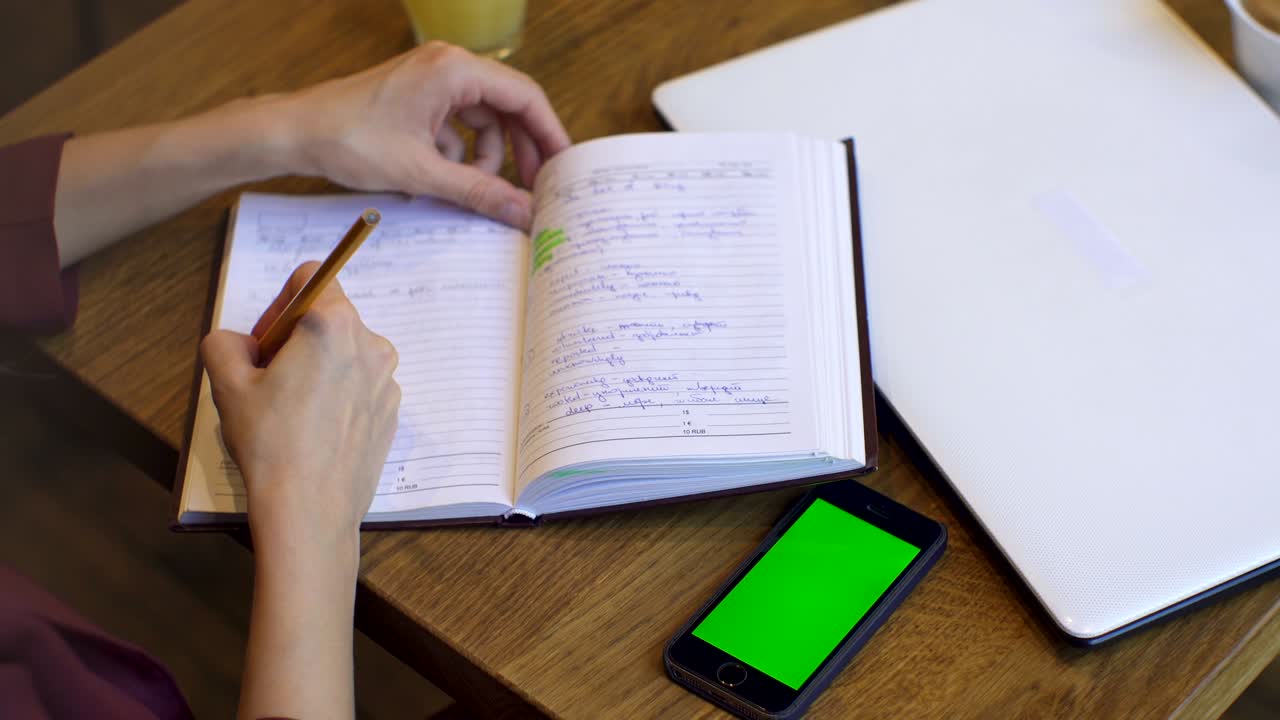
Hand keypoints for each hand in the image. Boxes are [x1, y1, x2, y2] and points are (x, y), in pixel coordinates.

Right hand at [200, 262, 400, 561]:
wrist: (311, 511)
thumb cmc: (270, 443)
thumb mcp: (227, 384)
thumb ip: (225, 342)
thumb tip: (242, 343)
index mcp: (334, 325)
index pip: (312, 277)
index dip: (280, 303)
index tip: (266, 343)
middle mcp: (371, 345)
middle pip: (330, 317)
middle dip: (296, 338)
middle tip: (269, 380)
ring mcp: (388, 381)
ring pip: (346, 354)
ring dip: (318, 368)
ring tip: (291, 411)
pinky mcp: (392, 412)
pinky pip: (360, 386)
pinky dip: (338, 396)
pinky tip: (315, 432)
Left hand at [281, 42, 570, 229]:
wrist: (295, 132)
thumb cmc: (349, 139)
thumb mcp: (424, 173)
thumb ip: (481, 192)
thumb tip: (524, 213)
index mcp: (454, 70)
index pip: (525, 97)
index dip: (550, 134)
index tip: (564, 168)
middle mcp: (448, 67)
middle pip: (508, 107)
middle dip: (520, 150)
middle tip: (532, 189)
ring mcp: (433, 80)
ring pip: (484, 121)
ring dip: (485, 157)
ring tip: (472, 188)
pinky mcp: (419, 98)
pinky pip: (458, 125)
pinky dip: (458, 153)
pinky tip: (441, 178)